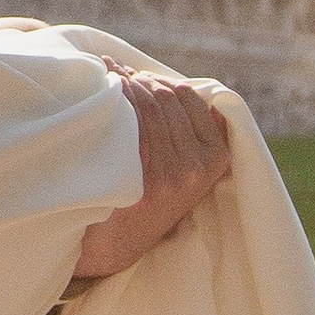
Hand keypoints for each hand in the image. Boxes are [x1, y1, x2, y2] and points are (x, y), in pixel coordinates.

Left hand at [69, 72, 232, 279]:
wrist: (113, 245)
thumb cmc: (145, 200)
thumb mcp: (186, 175)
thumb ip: (195, 138)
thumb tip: (196, 95)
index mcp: (215, 159)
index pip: (189, 98)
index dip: (161, 80)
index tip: (139, 75)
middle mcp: (197, 166)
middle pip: (166, 97)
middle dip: (139, 77)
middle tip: (115, 69)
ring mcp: (170, 173)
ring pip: (146, 104)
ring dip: (123, 80)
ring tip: (104, 71)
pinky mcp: (142, 180)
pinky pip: (129, 119)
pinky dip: (114, 95)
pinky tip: (99, 87)